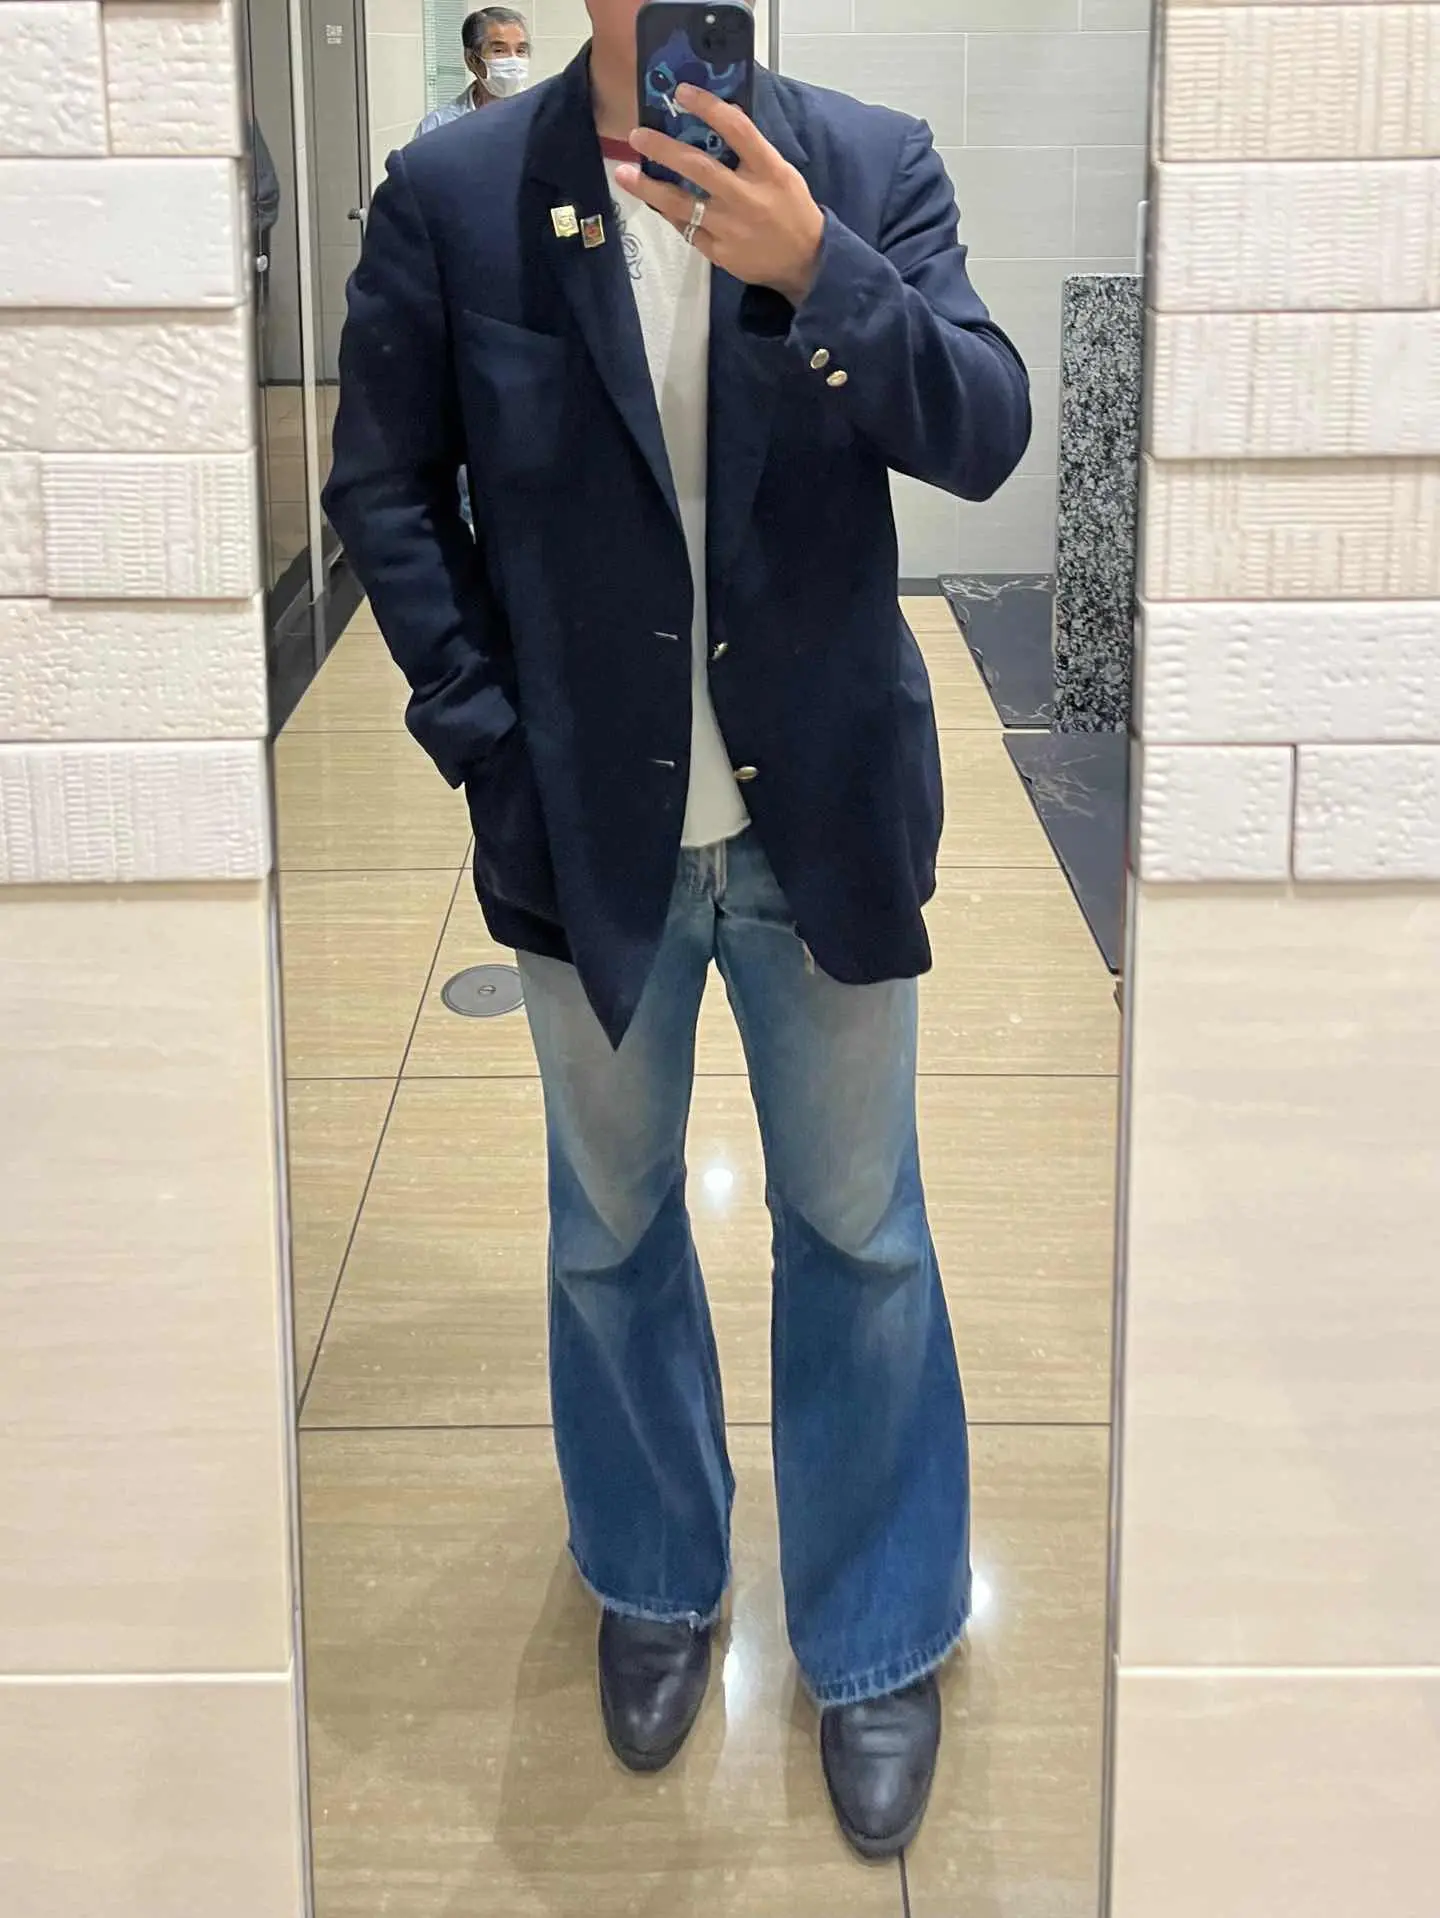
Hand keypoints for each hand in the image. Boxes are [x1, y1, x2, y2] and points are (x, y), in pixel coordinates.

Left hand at [616, 86, 823, 305]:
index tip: (682, 92)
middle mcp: (747, 197)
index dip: (708, 107)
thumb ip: (752, 151)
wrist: (806, 262)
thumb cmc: (792, 209)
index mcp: (769, 171)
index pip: (738, 130)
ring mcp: (731, 228)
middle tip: (636, 135)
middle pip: (699, 167)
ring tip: (623, 174)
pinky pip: (686, 229)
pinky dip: (667, 213)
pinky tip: (651, 200)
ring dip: (649, 188)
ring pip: (682, 204)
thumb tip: (718, 118)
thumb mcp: (781, 172)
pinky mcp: (719, 253)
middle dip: (664, 149)